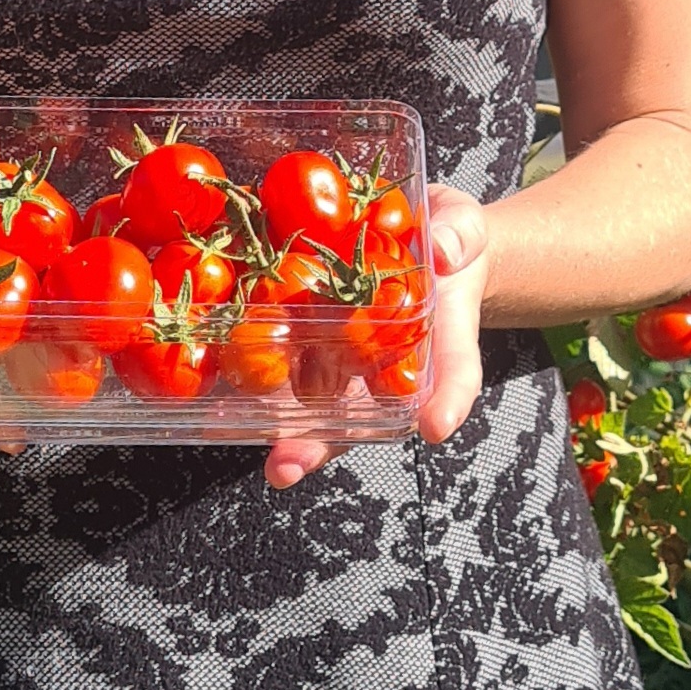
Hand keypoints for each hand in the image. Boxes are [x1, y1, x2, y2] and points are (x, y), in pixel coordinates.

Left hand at [263, 187, 489, 489]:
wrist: (417, 238)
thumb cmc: (447, 239)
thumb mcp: (463, 226)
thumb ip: (460, 235)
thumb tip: (443, 252)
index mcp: (440, 336)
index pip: (454, 373)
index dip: (448, 400)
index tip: (434, 425)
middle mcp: (391, 361)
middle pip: (367, 416)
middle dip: (330, 442)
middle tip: (297, 463)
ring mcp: (348, 357)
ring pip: (323, 408)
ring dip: (296, 438)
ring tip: (274, 463)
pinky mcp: (312, 339)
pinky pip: (287, 364)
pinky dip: (258, 384)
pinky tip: (227, 401)